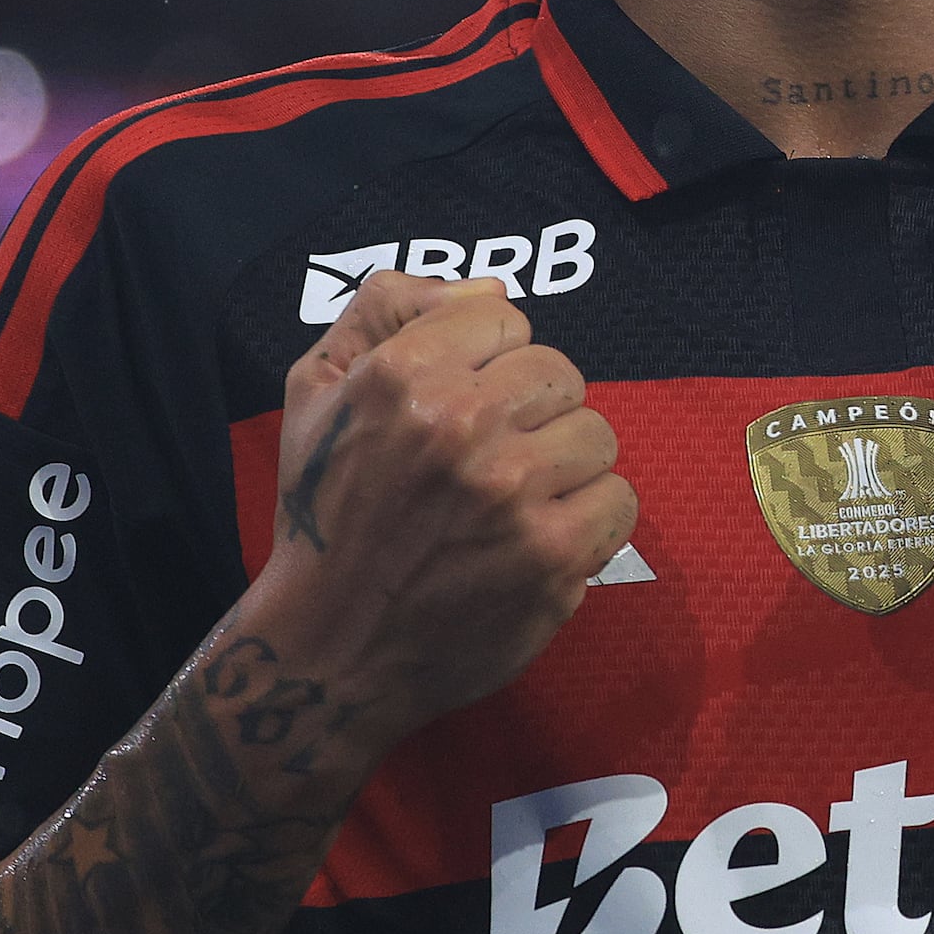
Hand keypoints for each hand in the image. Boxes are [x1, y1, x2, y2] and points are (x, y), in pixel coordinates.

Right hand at [243, 272, 635, 730]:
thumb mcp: (315, 391)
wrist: (329, 648)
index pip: (506, 317)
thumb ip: (388, 309)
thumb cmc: (324, 514)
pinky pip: (618, 499)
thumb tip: (492, 285)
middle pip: (559, 373)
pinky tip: (540, 537)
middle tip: (489, 458)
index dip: (489, 360)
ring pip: (597, 434)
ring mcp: (512, 494)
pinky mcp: (552, 556)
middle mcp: (460, 424)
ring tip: (514, 500)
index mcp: (401, 373)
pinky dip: (590, 519)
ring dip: (565, 464)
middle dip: (531, 410)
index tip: (461, 404)